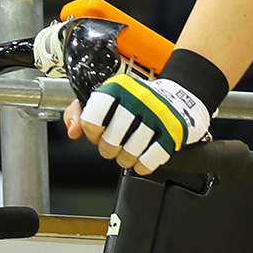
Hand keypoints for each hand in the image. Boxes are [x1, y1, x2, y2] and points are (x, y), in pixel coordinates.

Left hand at [66, 73, 210, 174]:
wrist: (179, 97)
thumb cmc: (137, 101)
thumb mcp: (107, 97)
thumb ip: (80, 111)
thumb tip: (73, 130)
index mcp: (119, 86)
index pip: (92, 117)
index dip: (91, 131)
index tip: (97, 132)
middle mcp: (139, 98)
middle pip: (110, 141)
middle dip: (108, 149)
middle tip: (114, 144)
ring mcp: (158, 115)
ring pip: (130, 153)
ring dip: (125, 159)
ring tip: (127, 152)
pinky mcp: (174, 131)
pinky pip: (150, 159)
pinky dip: (143, 165)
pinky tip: (142, 159)